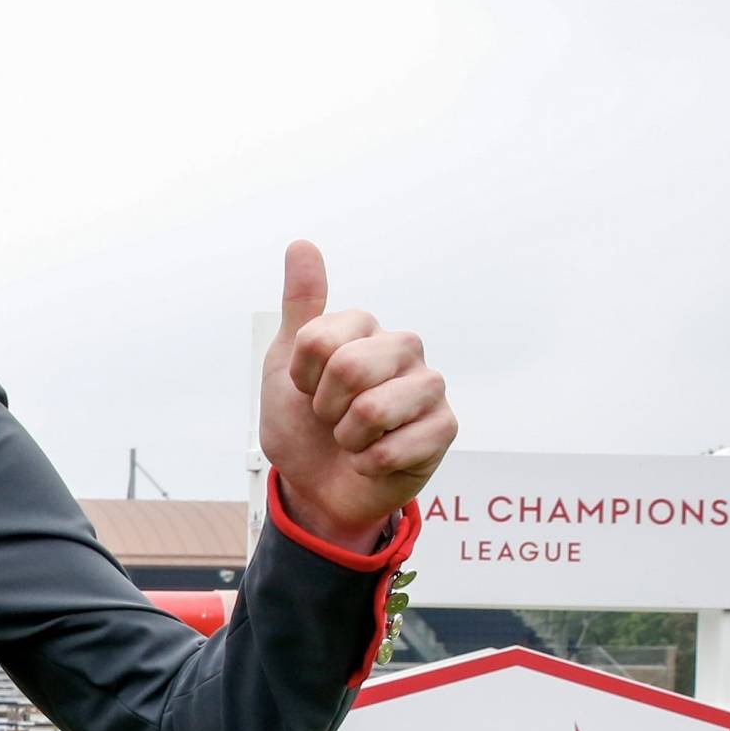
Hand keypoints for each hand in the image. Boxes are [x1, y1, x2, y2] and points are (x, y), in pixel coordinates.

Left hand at [259, 242, 454, 550]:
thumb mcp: (284, 364)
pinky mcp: (445, 427)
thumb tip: (302, 244)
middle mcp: (404, 347)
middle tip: (331, 417)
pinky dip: (370, 463)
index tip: (306, 390)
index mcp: (365, 327)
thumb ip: (299, 306)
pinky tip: (374, 459)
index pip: (318, 339)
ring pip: (373, 409)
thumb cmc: (302, 424)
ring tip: (353, 438)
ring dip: (348, 438)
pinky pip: (396, 447)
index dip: (301, 377)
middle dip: (325, 407)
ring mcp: (429, 386)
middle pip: (350, 367)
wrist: (316, 486)